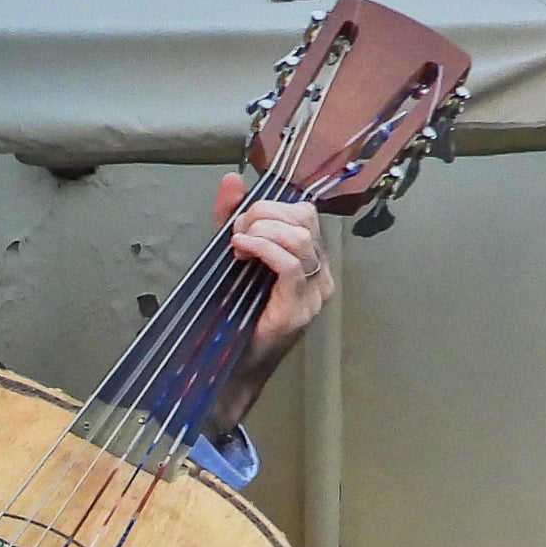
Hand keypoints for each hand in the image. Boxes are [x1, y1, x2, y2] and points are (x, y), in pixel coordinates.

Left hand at [207, 172, 331, 434]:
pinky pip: (292, 265)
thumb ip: (231, 218)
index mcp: (308, 261)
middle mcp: (319, 275)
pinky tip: (244, 250)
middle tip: (237, 231)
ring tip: (238, 245)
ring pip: (301, 239)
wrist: (226, 367)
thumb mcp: (230, 257)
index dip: (271, 207)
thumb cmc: (230, 315)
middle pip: (306, 219)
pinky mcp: (298, 309)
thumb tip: (231, 179)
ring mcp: (313, 294)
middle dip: (266, 214)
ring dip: (263, 232)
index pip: (304, 214)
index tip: (239, 221)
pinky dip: (265, 249)